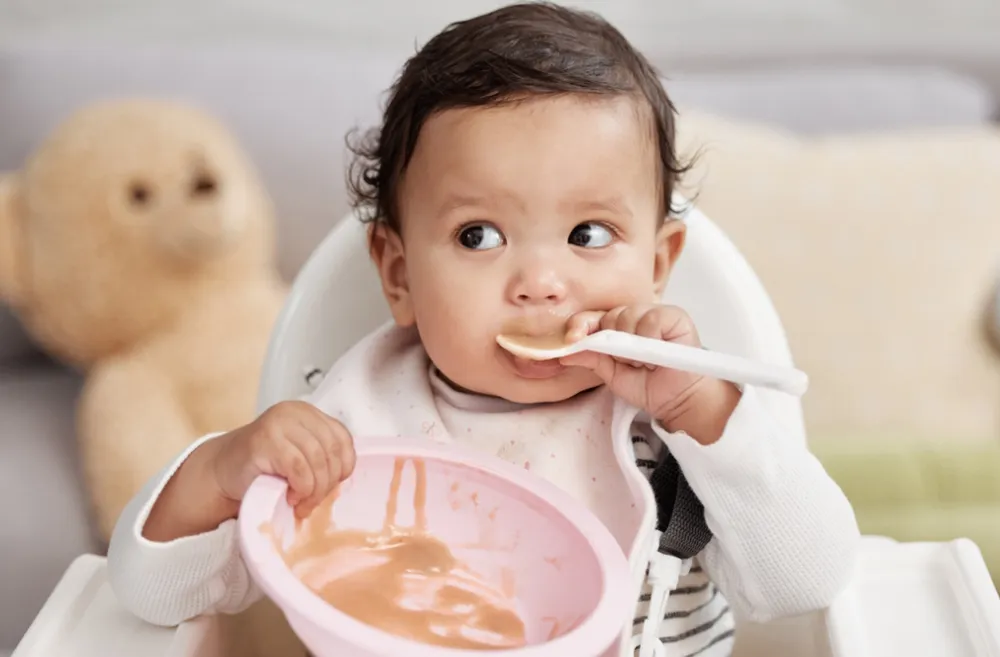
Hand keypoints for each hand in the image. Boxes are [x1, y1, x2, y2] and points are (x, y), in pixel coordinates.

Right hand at [142, 401, 354, 541]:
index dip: (343, 467)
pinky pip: (299, 469)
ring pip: (318, 460)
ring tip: (302, 502)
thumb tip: (347, 475)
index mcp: (307, 412)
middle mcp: (294, 412)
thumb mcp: (299, 454)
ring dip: (314, 490)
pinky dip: (301, 488)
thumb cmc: (263, 467)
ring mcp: (278, 423)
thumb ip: (322, 454)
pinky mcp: (265, 441)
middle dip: (328, 483)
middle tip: (313, 501)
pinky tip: (291, 496)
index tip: (330, 486)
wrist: (222, 472)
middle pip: (333, 451)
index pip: (343, 438)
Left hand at [561, 305, 740, 443]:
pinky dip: (649, 337)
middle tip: (628, 363)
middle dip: (612, 343)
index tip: (572, 338)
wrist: (677, 400)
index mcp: (616, 328)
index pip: (592, 318)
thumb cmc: (648, 386)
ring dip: (632, 346)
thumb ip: (591, 359)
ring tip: (645, 362)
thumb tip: (564, 352)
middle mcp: (634, 317)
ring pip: (627, 316)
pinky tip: (658, 351)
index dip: (581, 326)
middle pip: (609, 316)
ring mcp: (653, 314)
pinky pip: (650, 319)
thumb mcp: (612, 374)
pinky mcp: (674, 315)